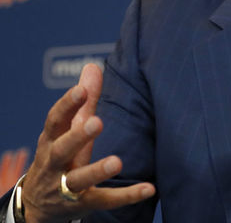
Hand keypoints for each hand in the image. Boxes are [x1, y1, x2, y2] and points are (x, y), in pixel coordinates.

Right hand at [20, 64, 154, 222]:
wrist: (38, 204)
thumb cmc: (59, 154)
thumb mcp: (65, 129)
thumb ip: (82, 101)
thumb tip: (92, 66)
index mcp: (51, 140)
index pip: (55, 120)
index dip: (67, 104)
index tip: (82, 89)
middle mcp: (55, 163)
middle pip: (62, 150)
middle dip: (78, 137)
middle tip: (96, 122)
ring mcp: (66, 187)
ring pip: (79, 180)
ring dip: (96, 170)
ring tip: (116, 161)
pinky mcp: (82, 205)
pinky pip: (105, 200)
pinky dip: (126, 196)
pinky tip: (149, 188)